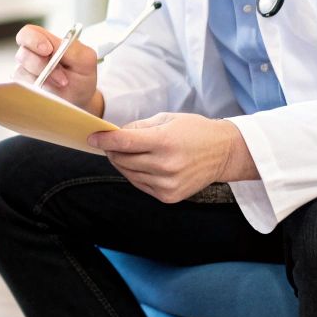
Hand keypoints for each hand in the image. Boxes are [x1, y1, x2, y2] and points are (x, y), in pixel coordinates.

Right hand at [12, 24, 100, 114]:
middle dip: (41, 65)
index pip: (29, 32)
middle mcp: (33, 53)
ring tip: (62, 82)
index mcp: (46, 40)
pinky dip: (40, 88)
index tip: (48, 50)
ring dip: (44, 78)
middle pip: (23, 52)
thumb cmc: (82, 75)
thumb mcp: (85, 59)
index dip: (34, 40)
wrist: (80, 97)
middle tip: (60, 76)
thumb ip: (70, 49)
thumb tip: (51, 48)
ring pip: (22, 70)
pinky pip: (24, 85)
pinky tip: (53, 89)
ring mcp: (27, 70)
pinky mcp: (25, 85)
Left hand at [87, 113, 254, 203]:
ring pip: (129, 174)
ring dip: (122, 163)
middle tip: (110, 143)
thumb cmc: (195, 131)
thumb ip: (139, 128)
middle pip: (123, 159)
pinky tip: (139, 165)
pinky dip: (134, 174)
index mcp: (165, 142)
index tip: (92, 137)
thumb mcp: (168, 119)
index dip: (105, 140)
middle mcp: (165, 165)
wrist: (224, 153)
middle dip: (112, 150)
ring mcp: (167, 184)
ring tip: (125, 153)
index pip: (125, 142)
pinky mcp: (169, 197)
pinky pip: (141, 185)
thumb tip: (115, 134)